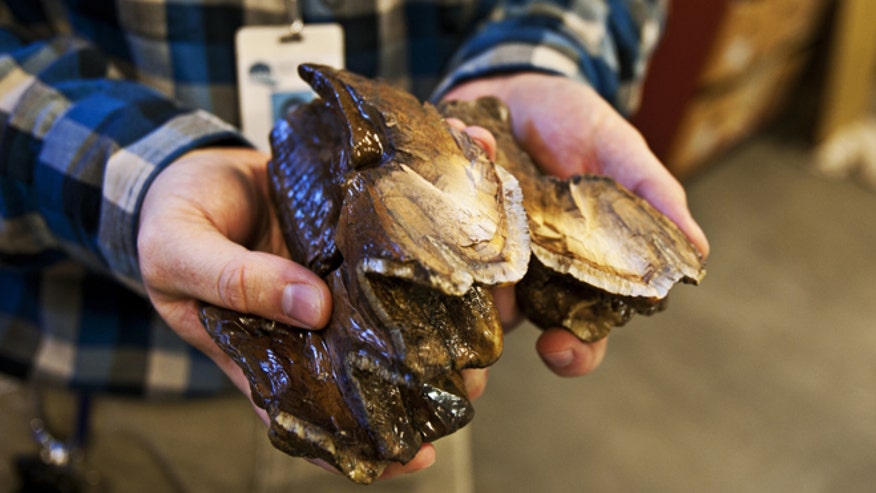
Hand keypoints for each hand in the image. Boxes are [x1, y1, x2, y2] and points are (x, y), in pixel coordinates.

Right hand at [137, 146, 488, 478]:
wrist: (185, 165)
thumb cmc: (170, 222)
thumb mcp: (178, 255)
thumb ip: (235, 282)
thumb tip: (314, 308)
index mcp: (272, 347)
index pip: (320, 411)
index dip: (364, 439)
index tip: (415, 456)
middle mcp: (316, 319)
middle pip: (378, 360)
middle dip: (428, 376)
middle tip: (470, 382)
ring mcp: (341, 275)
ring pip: (400, 303)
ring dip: (447, 309)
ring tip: (490, 313)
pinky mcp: (356, 229)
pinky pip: (396, 235)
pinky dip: (431, 227)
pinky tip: (470, 218)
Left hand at [443, 73, 709, 376]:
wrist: (520, 86)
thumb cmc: (577, 126)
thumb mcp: (619, 150)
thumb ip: (650, 194)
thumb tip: (697, 250)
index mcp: (567, 266)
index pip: (576, 328)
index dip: (572, 350)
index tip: (558, 349)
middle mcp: (517, 266)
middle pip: (507, 321)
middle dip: (491, 339)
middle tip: (482, 332)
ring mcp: (473, 243)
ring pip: (459, 281)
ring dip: (458, 264)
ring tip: (466, 230)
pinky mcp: (437, 212)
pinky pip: (428, 213)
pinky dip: (443, 177)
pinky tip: (467, 138)